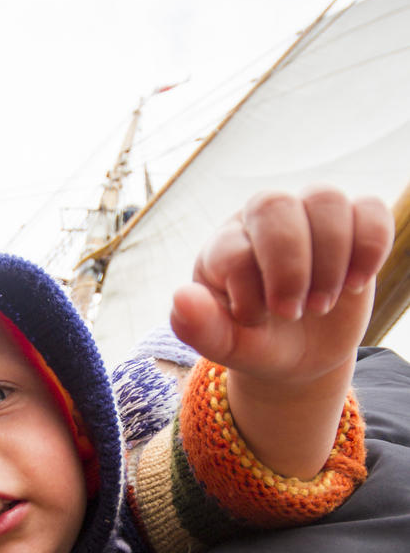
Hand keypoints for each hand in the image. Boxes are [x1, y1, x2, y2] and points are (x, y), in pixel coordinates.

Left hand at [170, 188, 393, 385]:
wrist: (298, 352)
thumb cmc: (254, 342)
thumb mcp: (226, 345)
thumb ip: (198, 327)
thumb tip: (181, 299)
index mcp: (224, 246)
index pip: (234, 246)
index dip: (248, 287)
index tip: (256, 322)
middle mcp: (262, 221)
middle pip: (273, 205)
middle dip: (289, 265)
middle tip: (294, 313)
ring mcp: (309, 218)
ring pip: (324, 199)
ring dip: (330, 258)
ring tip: (324, 304)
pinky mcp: (353, 227)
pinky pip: (370, 210)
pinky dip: (371, 245)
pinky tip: (357, 282)